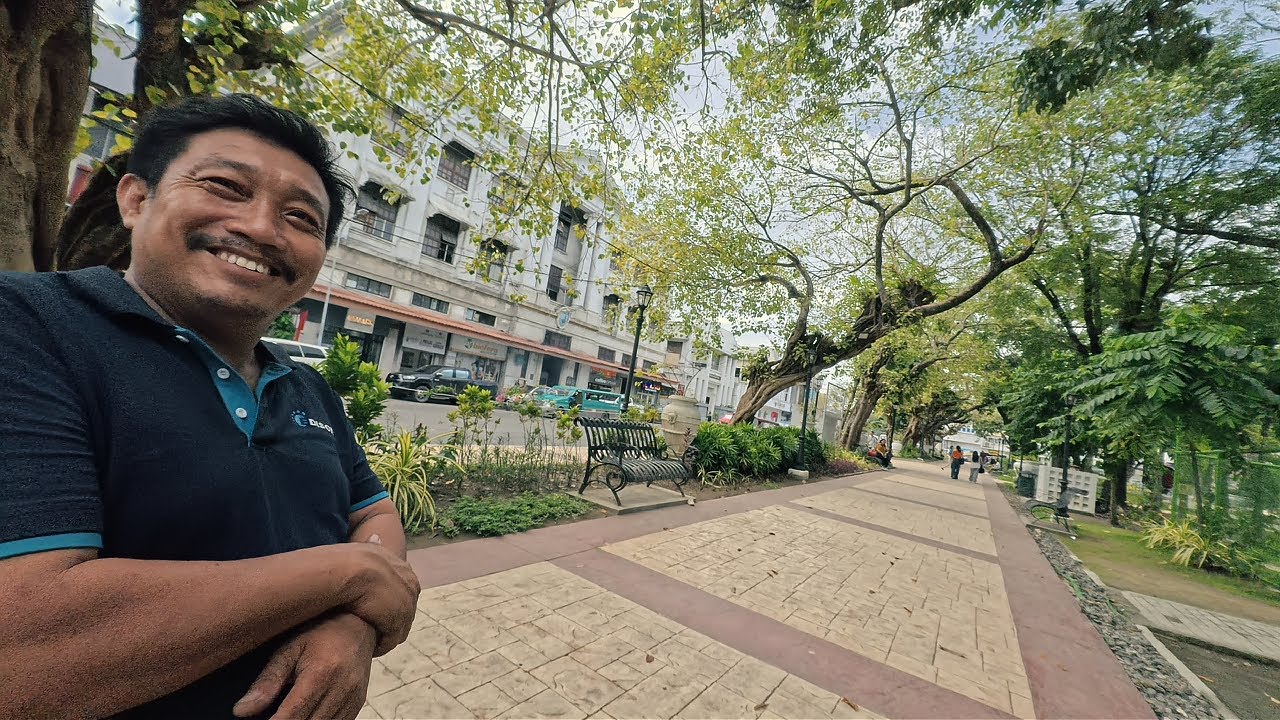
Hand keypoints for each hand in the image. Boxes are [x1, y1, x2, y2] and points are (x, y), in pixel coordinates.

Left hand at [232, 613, 375, 719]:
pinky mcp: (358, 704)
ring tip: (285, 715)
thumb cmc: (320, 631)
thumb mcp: (290, 648)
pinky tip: (305, 715)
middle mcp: (342, 689)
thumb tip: (241, 711)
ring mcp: (353, 699)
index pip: (291, 716)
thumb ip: (268, 680)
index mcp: (321, 673)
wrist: (360, 623)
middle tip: (269, 718)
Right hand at [340, 542, 419, 655]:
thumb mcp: (367, 550)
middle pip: (406, 609)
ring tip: (371, 641)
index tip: (374, 609)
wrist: (348, 570)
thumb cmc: (346, 559)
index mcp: (403, 567)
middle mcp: (410, 584)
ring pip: (400, 627)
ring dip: (387, 635)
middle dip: (393, 620)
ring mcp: (406, 603)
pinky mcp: (397, 621)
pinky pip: (391, 639)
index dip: (389, 601)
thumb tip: (376, 535)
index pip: (404, 588)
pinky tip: (370, 647)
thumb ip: (373, 547)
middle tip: (374, 629)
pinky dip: (382, 645)